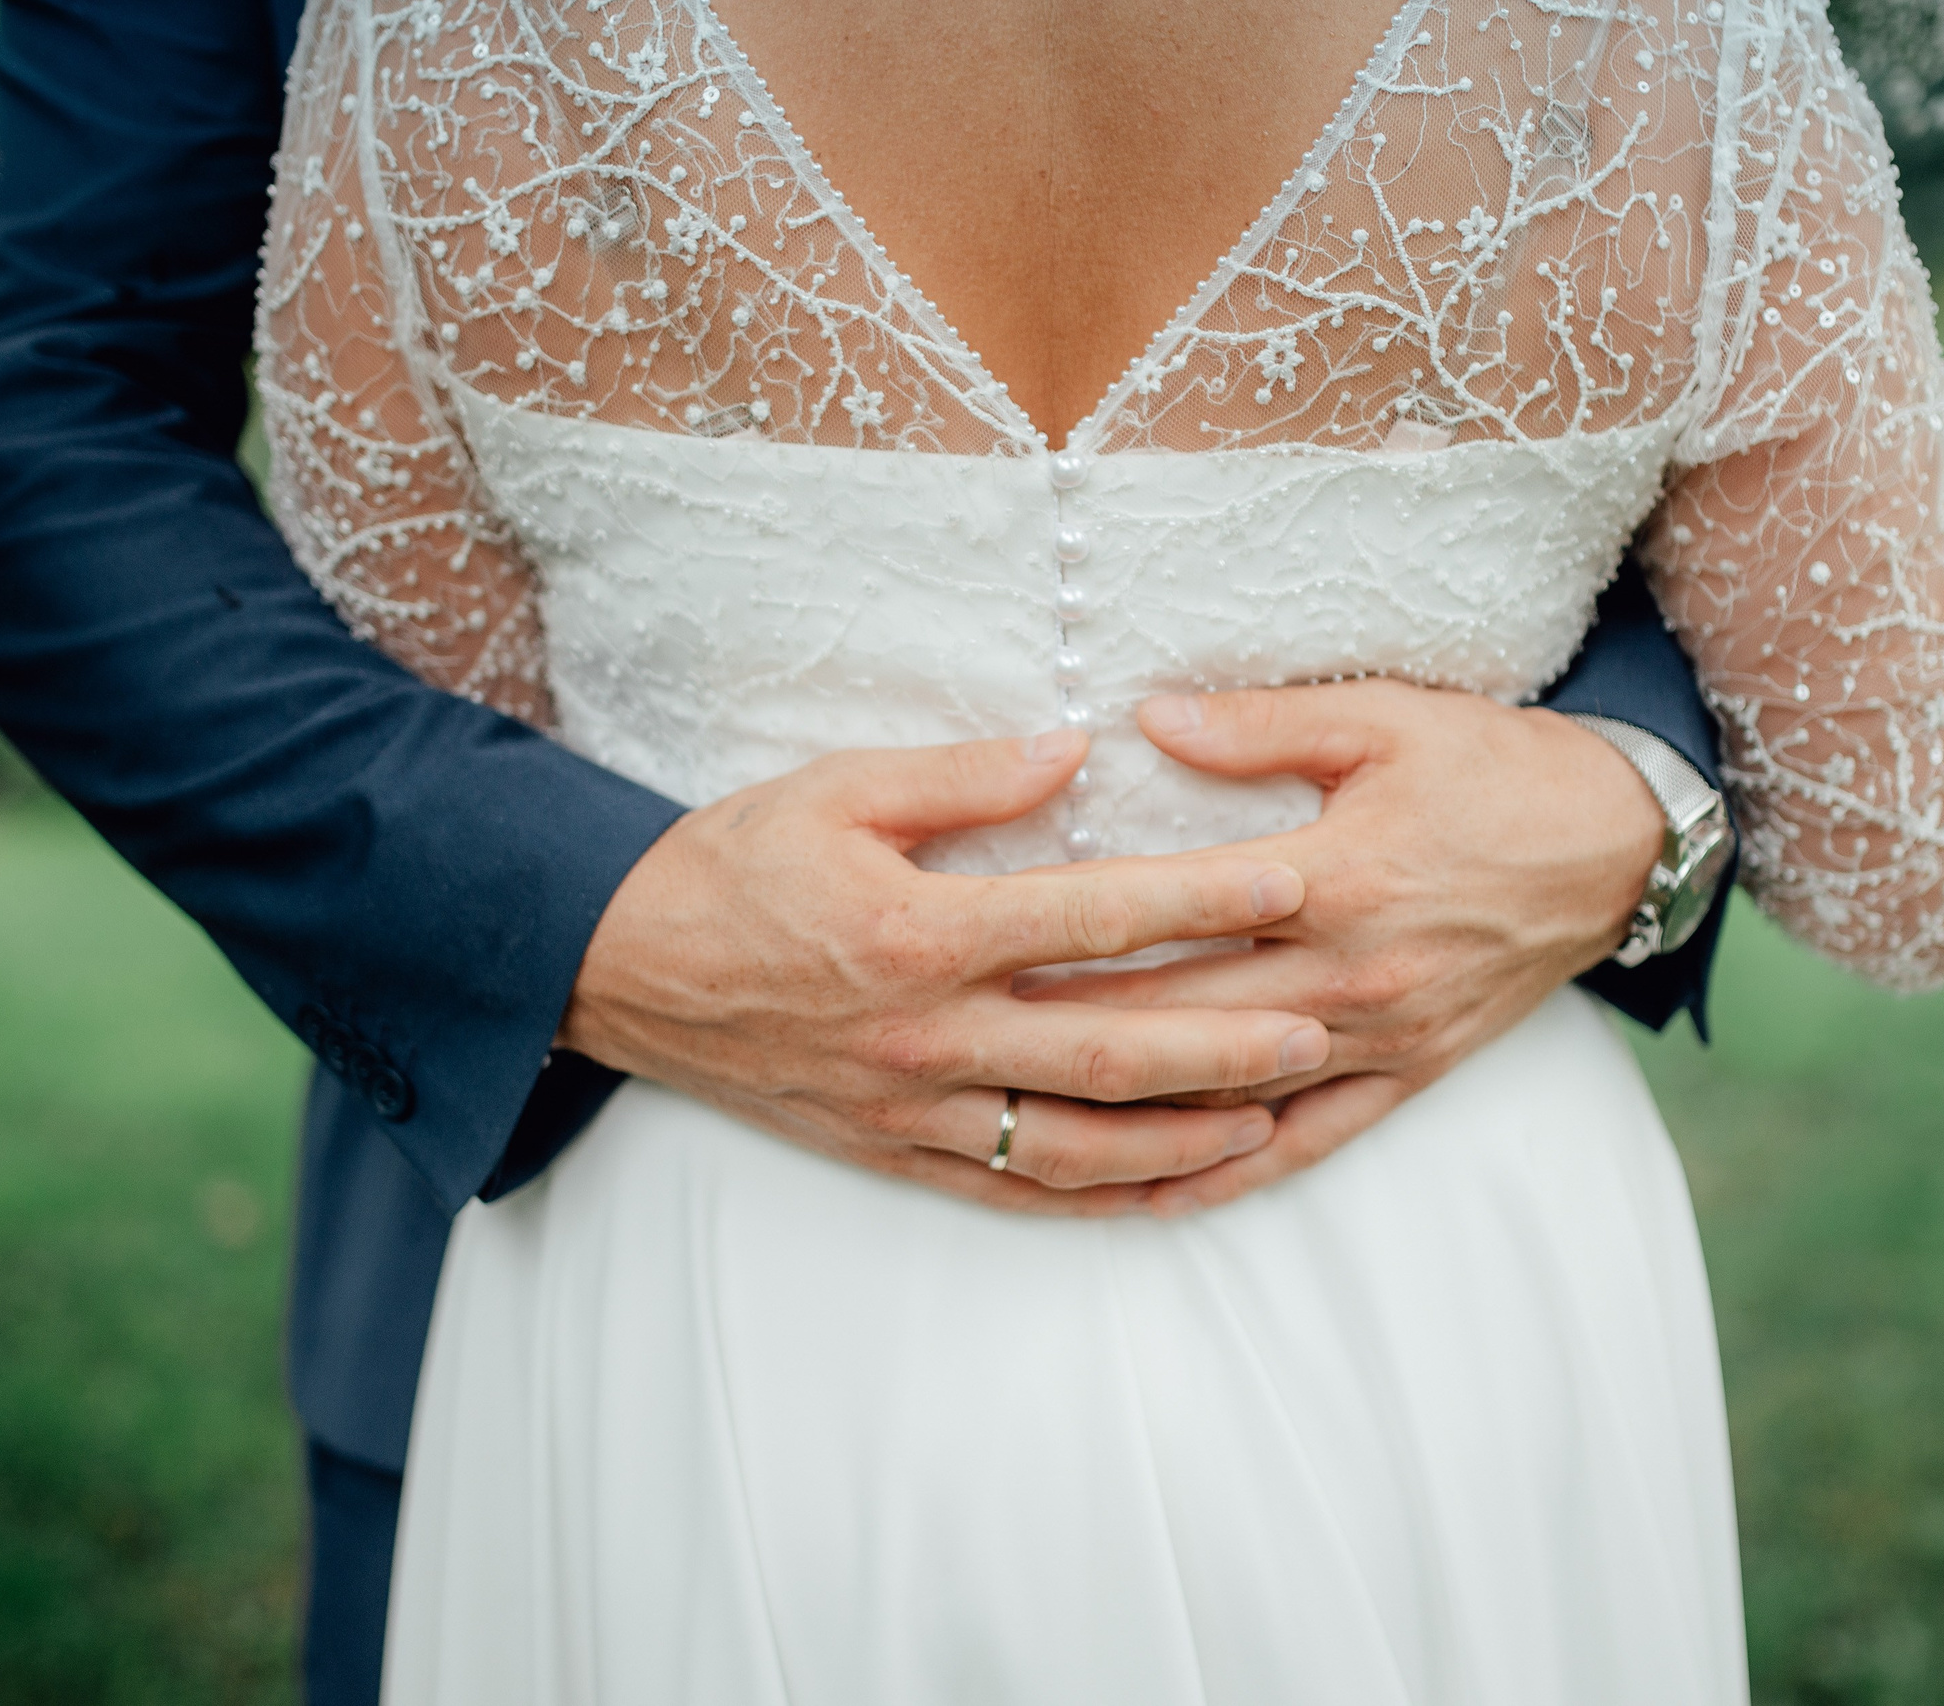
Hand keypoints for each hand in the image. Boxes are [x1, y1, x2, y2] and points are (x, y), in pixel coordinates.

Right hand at [555, 729, 1331, 1213]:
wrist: (619, 967)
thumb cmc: (732, 864)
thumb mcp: (837, 789)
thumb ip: (964, 775)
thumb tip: (1074, 748)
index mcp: (921, 934)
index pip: (1093, 918)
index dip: (1203, 898)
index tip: (1293, 878)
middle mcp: (928, 1036)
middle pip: (1110, 1050)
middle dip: (1227, 1044)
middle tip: (1324, 1027)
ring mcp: (915, 1109)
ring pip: (1076, 1141)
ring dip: (1183, 1136)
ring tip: (1273, 1115)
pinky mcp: (896, 1153)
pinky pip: (1016, 1191)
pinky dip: (1100, 1195)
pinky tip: (1170, 1186)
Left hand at [1042, 681, 1662, 1213]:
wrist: (1616, 842)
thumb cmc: (1494, 767)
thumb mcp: (1382, 720)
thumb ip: (1258, 727)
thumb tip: (1147, 720)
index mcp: (1333, 881)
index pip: (1171, 915)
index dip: (1069, 934)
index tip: (980, 943)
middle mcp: (1349, 976)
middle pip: (1178, 1020)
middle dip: (1065, 1032)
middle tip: (964, 1039)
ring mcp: (1380, 1038)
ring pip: (1229, 1093)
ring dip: (1126, 1111)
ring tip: (1022, 1120)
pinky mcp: (1408, 1075)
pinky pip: (1307, 1143)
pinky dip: (1228, 1174)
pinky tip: (1152, 1197)